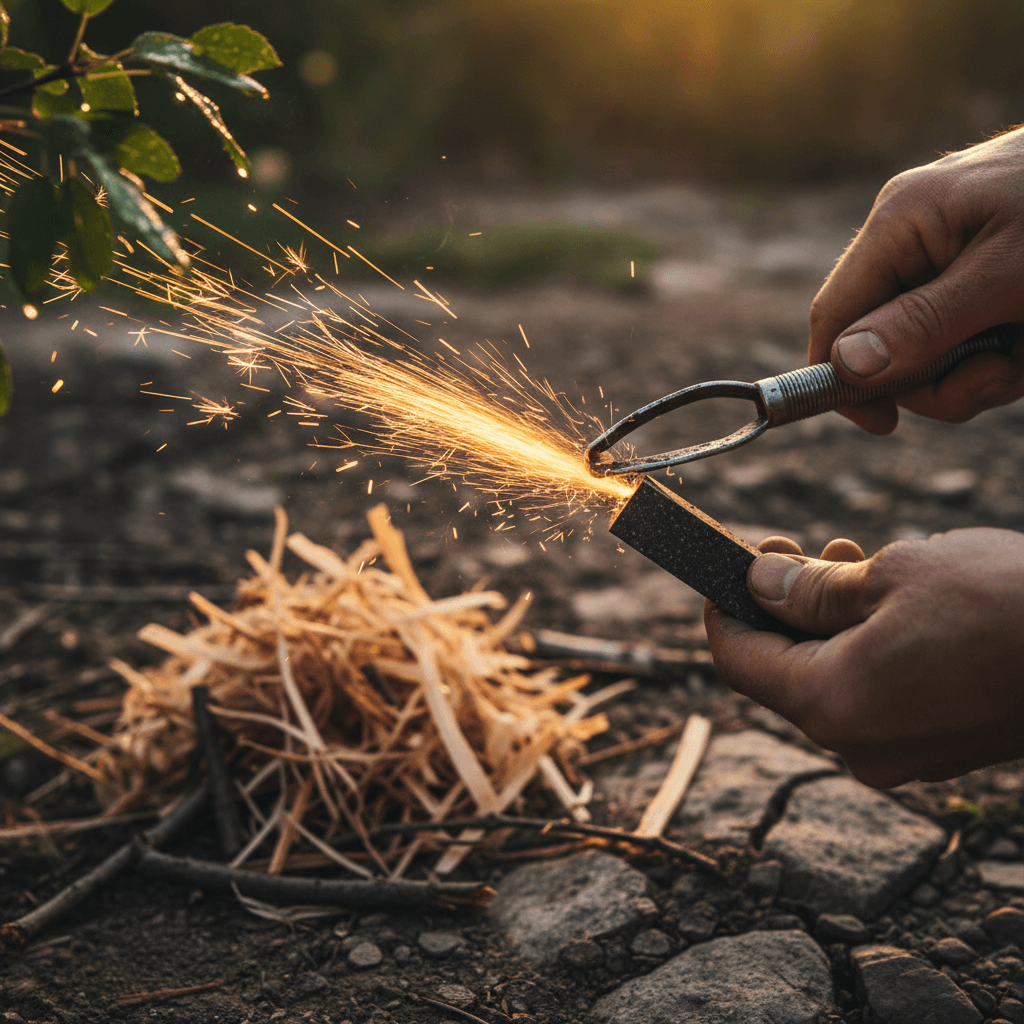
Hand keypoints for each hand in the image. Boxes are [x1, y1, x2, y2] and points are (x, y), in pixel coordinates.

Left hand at [705, 530, 1023, 787]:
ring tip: (854, 560)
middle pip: (783, 671)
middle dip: (783, 607)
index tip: (727, 566)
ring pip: (833, 679)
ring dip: (828, 620)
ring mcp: (904, 755)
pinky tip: (894, 602)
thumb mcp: (892, 574)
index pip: (738, 660)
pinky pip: (878, 695)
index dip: (722, 609)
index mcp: (832, 704)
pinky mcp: (941, 747)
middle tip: (799, 550)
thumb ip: (809, 588)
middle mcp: (859, 745)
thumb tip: (757, 583)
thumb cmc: (1005, 605)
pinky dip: (868, 648)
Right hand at [810, 127, 1023, 433]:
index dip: (844, 377)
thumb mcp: (1012, 276)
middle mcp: (915, 236)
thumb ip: (928, 323)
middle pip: (883, 344)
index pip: (835, 315)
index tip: (886, 425)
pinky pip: (970, 335)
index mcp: (903, 223)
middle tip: (1004, 372)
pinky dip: (1008, 352)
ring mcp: (951, 253)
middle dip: (943, 376)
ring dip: (985, 369)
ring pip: (930, 350)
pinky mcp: (986, 271)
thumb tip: (847, 366)